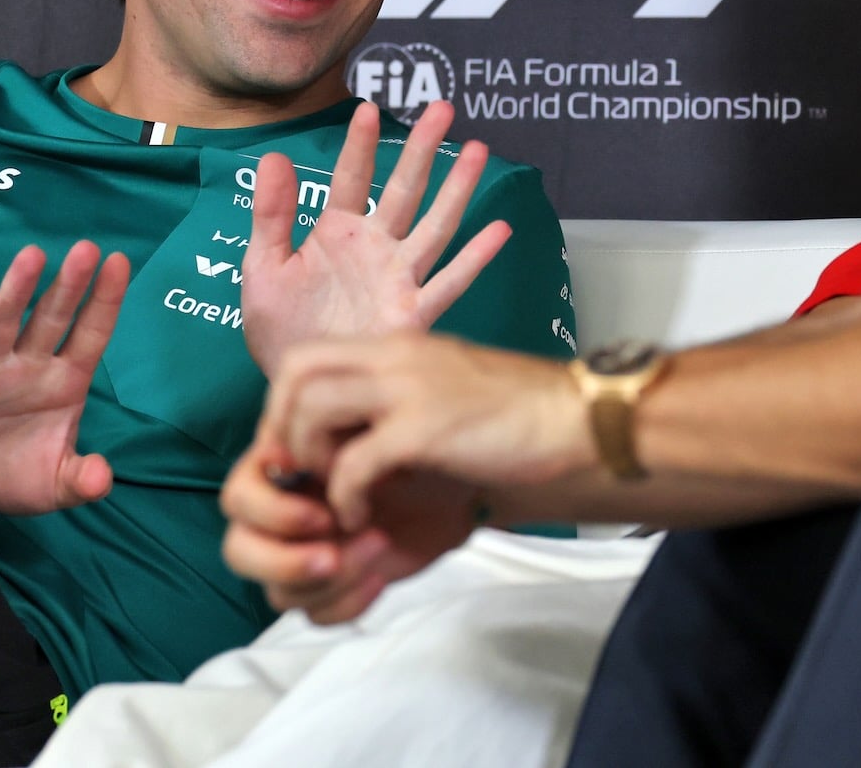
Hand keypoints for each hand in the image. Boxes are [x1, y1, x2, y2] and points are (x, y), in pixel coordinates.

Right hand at [0, 241, 128, 514]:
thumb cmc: (9, 475)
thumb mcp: (53, 485)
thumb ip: (80, 480)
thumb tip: (102, 479)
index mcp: (62, 382)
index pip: (89, 334)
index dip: (104, 300)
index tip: (120, 262)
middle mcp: (28, 366)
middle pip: (51, 318)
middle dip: (69, 285)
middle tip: (87, 248)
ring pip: (5, 322)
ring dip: (18, 290)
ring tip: (34, 256)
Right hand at [220, 435, 478, 622]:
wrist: (460, 472)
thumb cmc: (412, 439)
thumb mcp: (371, 424)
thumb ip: (323, 430)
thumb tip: (281, 443)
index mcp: (279, 470)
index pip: (239, 497)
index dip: (271, 509)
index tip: (321, 506)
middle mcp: (281, 515)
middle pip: (239, 551)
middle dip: (284, 558)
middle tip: (332, 552)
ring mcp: (304, 554)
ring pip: (277, 592)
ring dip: (327, 580)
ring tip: (379, 545)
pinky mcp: (332, 586)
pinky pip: (315, 615)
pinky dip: (347, 601)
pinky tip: (382, 577)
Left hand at [239, 100, 509, 374]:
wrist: (300, 389)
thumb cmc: (280, 332)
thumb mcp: (263, 269)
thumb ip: (271, 215)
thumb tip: (272, 155)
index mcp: (336, 234)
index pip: (351, 180)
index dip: (360, 145)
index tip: (368, 108)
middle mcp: (374, 249)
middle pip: (403, 190)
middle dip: (422, 150)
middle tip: (443, 108)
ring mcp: (397, 278)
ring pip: (433, 225)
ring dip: (456, 188)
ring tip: (477, 149)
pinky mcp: (412, 314)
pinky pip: (447, 283)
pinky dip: (474, 259)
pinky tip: (498, 230)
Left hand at [264, 332, 593, 532]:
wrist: (578, 420)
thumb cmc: (520, 416)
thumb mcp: (446, 387)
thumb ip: (399, 397)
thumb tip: (356, 431)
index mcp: (399, 345)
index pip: (307, 357)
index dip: (285, 405)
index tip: (297, 448)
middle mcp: (396, 356)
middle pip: (295, 374)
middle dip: (282, 428)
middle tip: (298, 472)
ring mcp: (410, 387)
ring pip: (312, 411)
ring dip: (309, 461)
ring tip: (332, 494)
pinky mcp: (426, 429)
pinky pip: (353, 464)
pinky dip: (345, 497)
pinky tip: (361, 515)